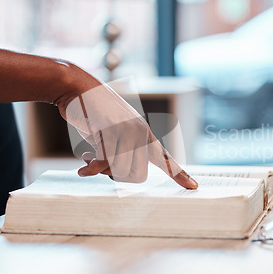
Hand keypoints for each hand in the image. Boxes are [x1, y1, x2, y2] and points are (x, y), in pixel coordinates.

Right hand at [57, 79, 197, 188]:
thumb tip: (119, 174)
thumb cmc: (94, 113)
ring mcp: (127, 130)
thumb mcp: (113, 134)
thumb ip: (121, 151)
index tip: (194, 186)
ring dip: (101, 171)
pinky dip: (92, 169)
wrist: (78, 87)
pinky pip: (104, 163)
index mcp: (144, 134)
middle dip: (118, 177)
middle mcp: (140, 133)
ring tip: (89, 159)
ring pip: (120, 171)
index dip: (179, 174)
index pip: (165, 158)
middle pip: (138, 176)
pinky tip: (83, 169)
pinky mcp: (110, 130)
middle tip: (101, 167)